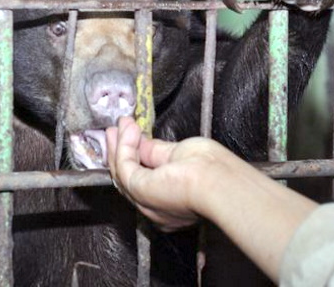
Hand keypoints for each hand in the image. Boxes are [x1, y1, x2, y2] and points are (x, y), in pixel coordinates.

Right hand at [106, 117, 229, 231]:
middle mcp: (156, 208)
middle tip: (116, 131)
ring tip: (119, 125)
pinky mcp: (139, 191)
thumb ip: (156, 152)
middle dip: (120, 152)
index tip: (131, 136)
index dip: (135, 157)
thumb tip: (141, 143)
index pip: (145, 179)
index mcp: (171, 202)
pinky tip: (127, 129)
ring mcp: (146, 203)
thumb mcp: (180, 154)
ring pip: (122, 173)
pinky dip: (123, 146)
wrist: (218, 181)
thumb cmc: (213, 169)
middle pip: (128, 178)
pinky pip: (124, 167)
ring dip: (119, 146)